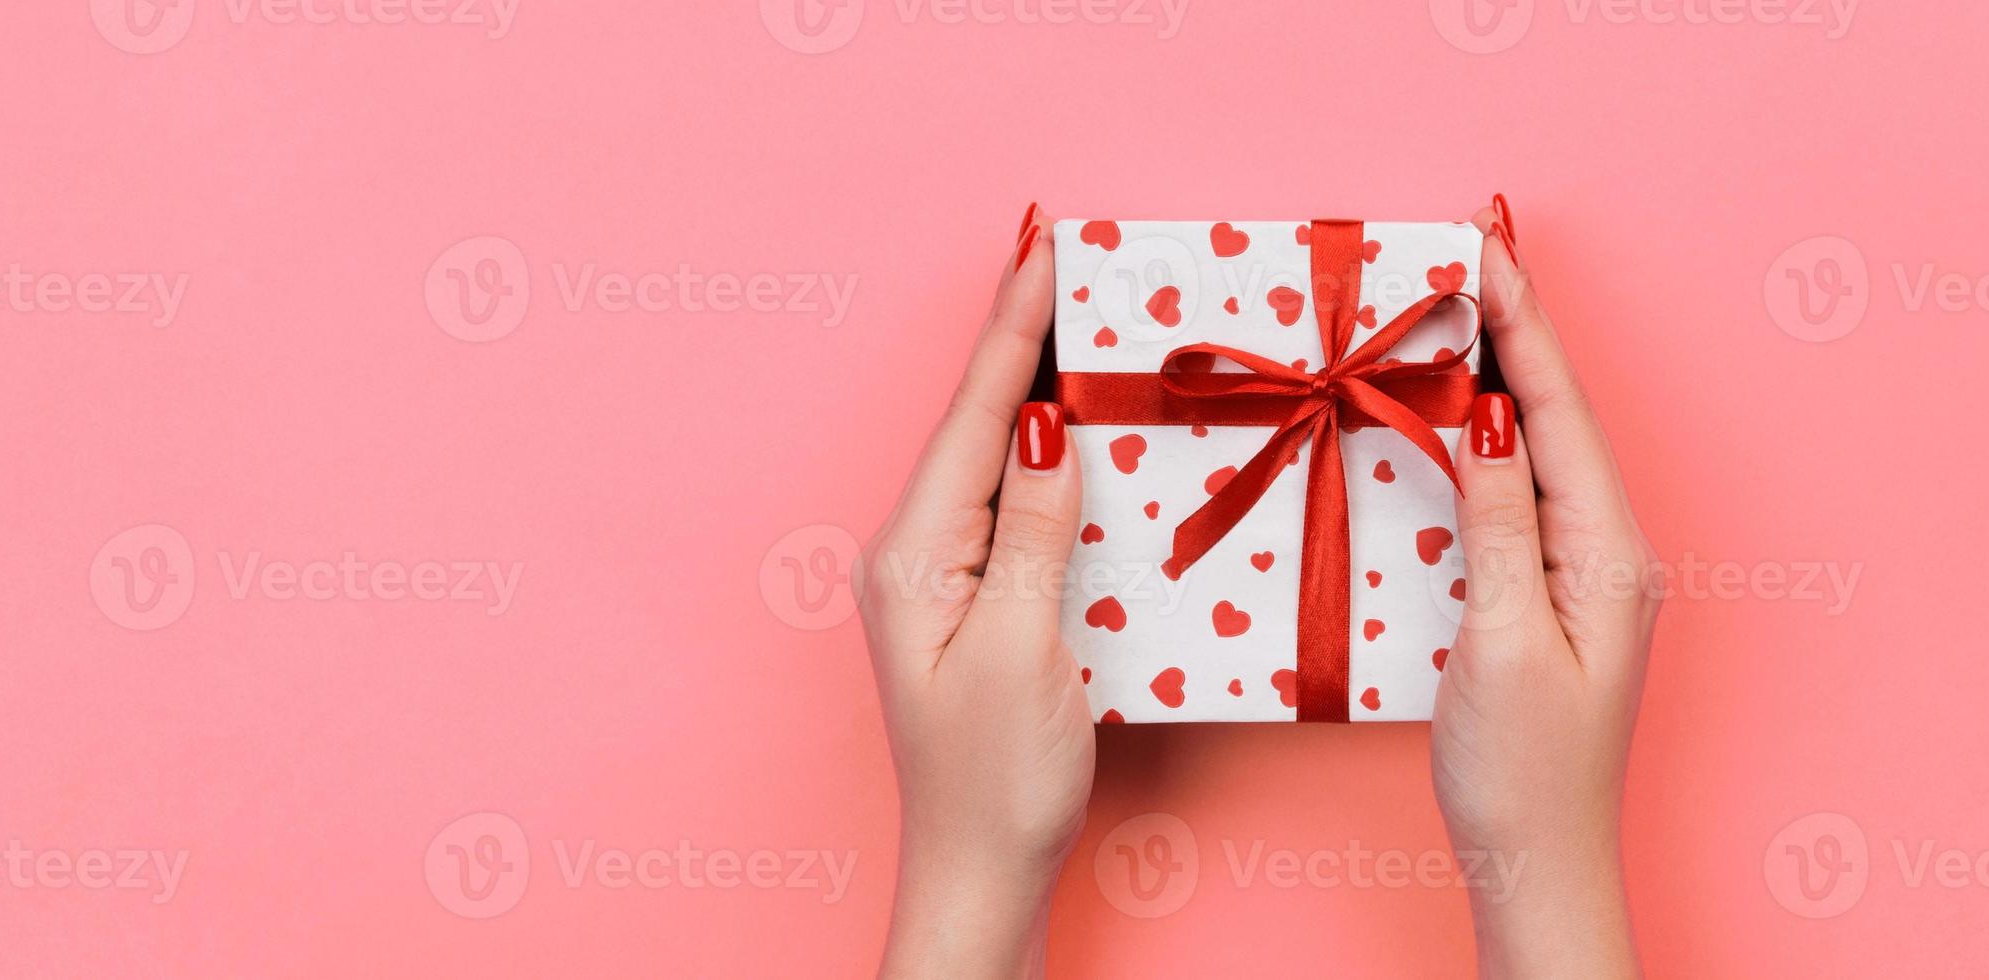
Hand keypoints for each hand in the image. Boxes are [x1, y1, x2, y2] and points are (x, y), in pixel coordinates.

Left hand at [863, 205, 1090, 979]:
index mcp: (913, 552)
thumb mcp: (1024, 647)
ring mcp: (938, 576)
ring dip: (1035, 389)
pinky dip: (1045, 454)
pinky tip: (1074, 431)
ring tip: (1076, 319)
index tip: (1042, 249)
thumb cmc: (997, 779)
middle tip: (1068, 260)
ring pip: (993, 457)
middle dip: (1022, 339)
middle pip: (975, 422)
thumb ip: (1032, 530)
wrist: (978, 872)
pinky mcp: (971, 601)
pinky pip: (1009, 503)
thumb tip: (1044, 425)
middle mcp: (912, 551)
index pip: (973, 414)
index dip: (1012, 328)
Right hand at [1433, 201, 1656, 976]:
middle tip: (1467, 250)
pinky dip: (1478, 438)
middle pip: (1553, 415)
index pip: (1555, 412)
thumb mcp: (1496, 641)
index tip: (1483, 249)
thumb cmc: (1520, 769)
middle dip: (1511, 329)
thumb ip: (1494, 525)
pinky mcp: (1543, 595)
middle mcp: (1603, 550)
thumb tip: (1484, 423)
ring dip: (1493, 376)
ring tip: (1457, 307)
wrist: (1536, 861)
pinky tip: (1450, 416)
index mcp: (1605, 552)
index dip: (1520, 326)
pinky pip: (1513, 492)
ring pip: (1532, 448)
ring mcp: (1577, 572)